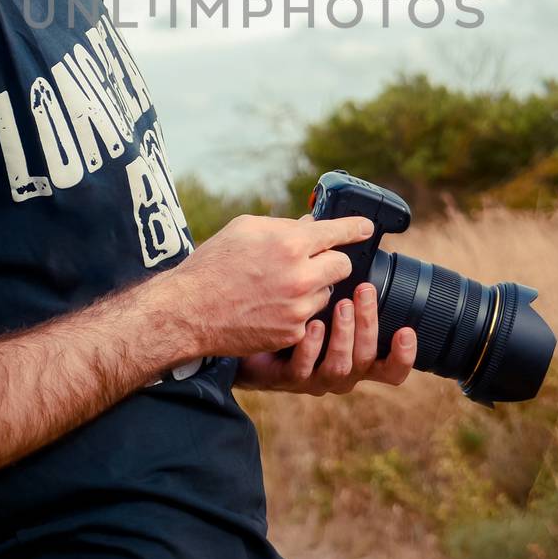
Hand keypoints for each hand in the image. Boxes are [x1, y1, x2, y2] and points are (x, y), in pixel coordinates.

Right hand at [163, 213, 376, 357]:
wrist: (190, 310)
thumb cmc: (214, 264)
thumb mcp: (246, 229)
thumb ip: (284, 226)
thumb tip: (312, 226)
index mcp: (289, 243)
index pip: (339, 232)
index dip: (357, 229)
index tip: (368, 228)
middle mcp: (300, 276)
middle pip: (343, 266)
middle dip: (332, 261)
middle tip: (315, 261)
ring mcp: (298, 307)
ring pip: (327, 293)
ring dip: (313, 288)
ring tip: (280, 286)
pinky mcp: (292, 332)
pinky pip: (310, 317)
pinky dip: (298, 311)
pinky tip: (273, 306)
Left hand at [234, 281, 415, 394]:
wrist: (238, 325)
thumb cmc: (283, 306)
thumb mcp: (314, 284)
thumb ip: (334, 267)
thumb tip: (351, 227)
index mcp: (353, 346)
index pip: (389, 362)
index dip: (404, 353)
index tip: (407, 330)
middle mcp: (339, 365)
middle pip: (369, 359)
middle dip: (370, 324)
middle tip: (364, 292)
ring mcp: (313, 375)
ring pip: (341, 367)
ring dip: (345, 334)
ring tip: (341, 305)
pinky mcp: (286, 377)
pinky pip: (303, 370)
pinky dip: (311, 347)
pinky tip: (310, 325)